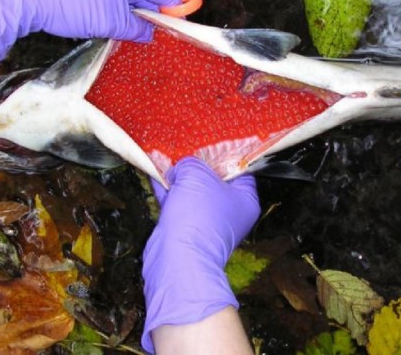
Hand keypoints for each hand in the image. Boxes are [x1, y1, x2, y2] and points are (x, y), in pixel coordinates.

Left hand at [0, 0, 180, 66]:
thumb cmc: (70, 4)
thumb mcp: (111, 23)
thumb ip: (138, 28)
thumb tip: (151, 34)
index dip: (173, 12)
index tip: (176, 30)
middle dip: (148, 13)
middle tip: (147, 36)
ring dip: (129, 11)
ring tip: (122, 32)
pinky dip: (113, 5)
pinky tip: (105, 21)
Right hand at [141, 157, 259, 352]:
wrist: (177, 258)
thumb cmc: (197, 217)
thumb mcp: (197, 175)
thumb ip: (191, 163)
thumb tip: (182, 165)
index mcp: (245, 199)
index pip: (239, 169)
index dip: (224, 154)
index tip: (209, 142)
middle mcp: (229, 211)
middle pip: (213, 179)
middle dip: (197, 164)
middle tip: (185, 148)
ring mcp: (206, 220)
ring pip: (192, 191)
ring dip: (178, 176)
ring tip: (166, 158)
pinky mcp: (185, 228)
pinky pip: (177, 202)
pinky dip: (167, 189)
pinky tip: (155, 173)